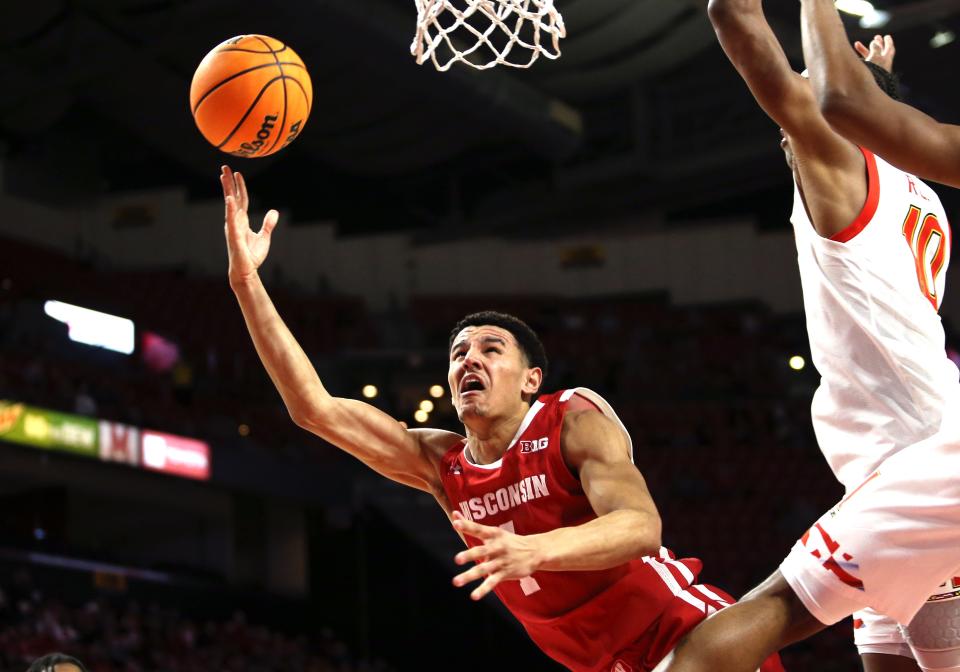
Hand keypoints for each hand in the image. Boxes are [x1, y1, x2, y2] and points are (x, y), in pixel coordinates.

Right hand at [221, 165, 278, 286]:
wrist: (246, 271)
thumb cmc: (252, 256)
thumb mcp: (264, 237)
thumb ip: (268, 224)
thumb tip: (273, 211)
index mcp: (241, 220)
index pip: (240, 199)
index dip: (239, 186)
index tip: (236, 173)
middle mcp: (235, 221)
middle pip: (232, 197)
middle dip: (228, 182)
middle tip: (224, 167)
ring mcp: (233, 227)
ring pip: (229, 204)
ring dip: (227, 189)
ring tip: (223, 176)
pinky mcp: (234, 235)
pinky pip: (232, 220)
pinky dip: (230, 209)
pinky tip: (229, 198)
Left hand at [451, 512, 543, 600]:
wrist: (535, 551)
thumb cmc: (508, 541)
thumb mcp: (493, 531)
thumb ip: (472, 525)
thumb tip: (454, 513)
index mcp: (493, 534)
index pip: (478, 529)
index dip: (467, 526)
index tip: (455, 523)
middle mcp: (496, 547)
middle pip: (481, 551)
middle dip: (469, 555)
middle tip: (457, 559)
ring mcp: (500, 561)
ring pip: (483, 569)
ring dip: (470, 575)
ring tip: (456, 582)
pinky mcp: (505, 573)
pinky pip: (492, 582)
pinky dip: (483, 589)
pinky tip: (473, 596)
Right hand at [855, 34, 894, 72]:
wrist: (869, 87)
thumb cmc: (874, 72)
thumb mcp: (875, 56)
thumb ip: (875, 47)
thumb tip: (875, 42)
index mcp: (887, 59)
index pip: (890, 48)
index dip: (888, 41)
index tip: (886, 36)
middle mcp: (882, 64)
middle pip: (881, 51)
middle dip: (877, 44)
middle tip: (875, 37)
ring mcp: (875, 68)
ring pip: (871, 56)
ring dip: (865, 49)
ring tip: (857, 44)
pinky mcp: (868, 73)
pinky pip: (865, 62)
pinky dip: (860, 57)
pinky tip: (854, 56)